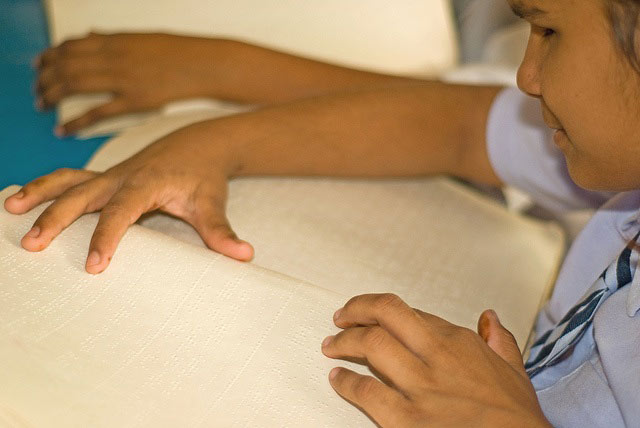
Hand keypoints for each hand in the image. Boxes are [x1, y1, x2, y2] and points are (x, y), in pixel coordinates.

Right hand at [3, 120, 252, 273]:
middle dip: (56, 218)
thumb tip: (245, 256)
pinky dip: (46, 186)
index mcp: (147, 183)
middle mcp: (122, 176)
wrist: (200, 144)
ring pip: (68, 179)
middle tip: (32, 246)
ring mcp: (110, 173)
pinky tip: (25, 200)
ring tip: (11, 210)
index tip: (95, 266)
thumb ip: (222, 232)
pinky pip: (70, 178)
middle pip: (82, 194)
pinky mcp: (106, 175)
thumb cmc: (204, 176)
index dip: (107, 238)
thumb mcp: (212, 204)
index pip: (122, 213)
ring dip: (40, 193)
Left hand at [35, 32, 230, 134]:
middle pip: (66, 65)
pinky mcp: (135, 101)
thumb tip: (93, 35)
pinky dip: (75, 122)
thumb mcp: (144, 38)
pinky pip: (96, 113)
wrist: (206, 65)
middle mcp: (114, 57)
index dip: (50, 56)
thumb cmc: (180, 53)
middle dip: (46, 78)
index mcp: (116, 40)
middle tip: (38, 90)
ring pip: (75, 85)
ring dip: (53, 96)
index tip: (41, 65)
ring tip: (43, 105)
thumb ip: (115, 39)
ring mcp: (123, 79)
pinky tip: (63, 130)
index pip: (70, 46)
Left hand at [322, 294, 549, 426]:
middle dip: (356, 311)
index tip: (372, 315)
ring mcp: (420, 386)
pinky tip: (337, 379)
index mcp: (458, 341)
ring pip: (370, 346)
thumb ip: (499, 340)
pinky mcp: (406, 419)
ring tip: (331, 345)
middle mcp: (436, 355)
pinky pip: (366, 391)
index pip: (410, 313)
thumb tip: (489, 317)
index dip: (384, 312)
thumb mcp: (514, 370)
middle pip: (384, 315)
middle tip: (340, 317)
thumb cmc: (515, 416)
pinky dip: (345, 382)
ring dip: (343, 342)